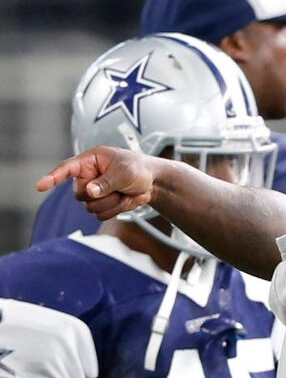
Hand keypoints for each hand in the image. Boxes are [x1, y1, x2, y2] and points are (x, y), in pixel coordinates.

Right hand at [36, 146, 159, 219]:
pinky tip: (124, 200)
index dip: (53, 177)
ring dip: (110, 203)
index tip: (41, 186)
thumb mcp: (124, 171)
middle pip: (79, 194)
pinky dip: (114, 210)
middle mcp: (88, 177)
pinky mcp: (101, 204)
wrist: (152, 182)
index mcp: (90, 162)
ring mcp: (94, 193)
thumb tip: (89, 191)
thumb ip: (106, 182)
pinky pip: (100, 215)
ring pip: (90, 207)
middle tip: (117, 186)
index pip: (67, 169)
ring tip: (123, 192)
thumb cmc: (137, 168)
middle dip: (99, 195)